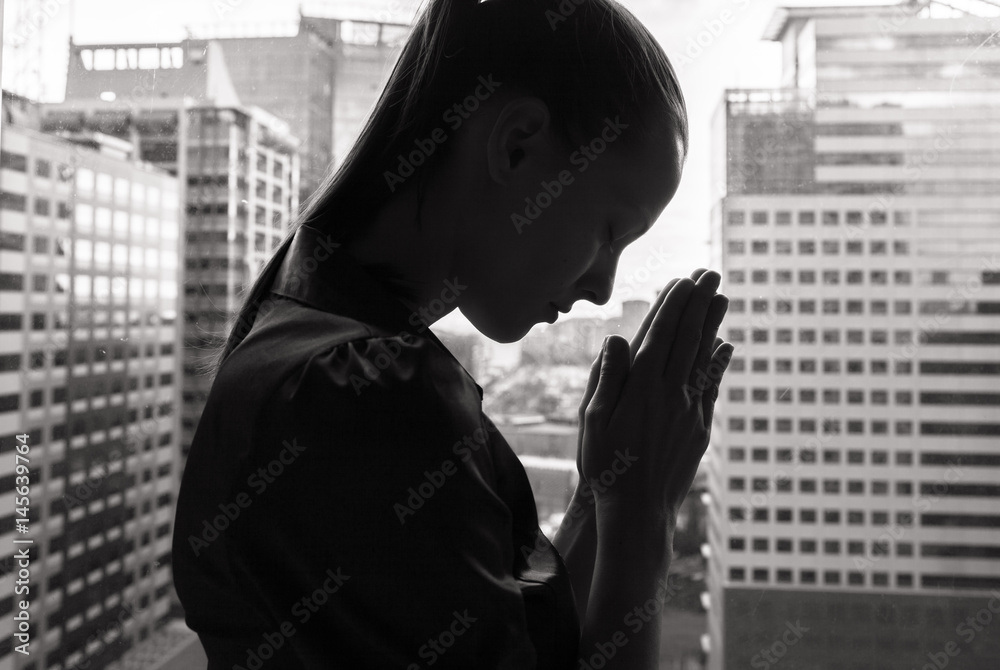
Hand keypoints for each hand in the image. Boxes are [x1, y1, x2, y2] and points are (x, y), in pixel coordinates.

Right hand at [577, 269, 732, 520]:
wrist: (638, 513)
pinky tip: (726, 345)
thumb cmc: (605, 467)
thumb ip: (608, 378)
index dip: (674, 305)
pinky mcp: (700, 428)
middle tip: (711, 273)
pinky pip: (712, 386)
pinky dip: (719, 362)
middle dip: (700, 303)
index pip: (661, 335)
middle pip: (688, 338)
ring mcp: (689, 411)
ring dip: (714, 324)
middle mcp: (670, 394)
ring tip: (722, 297)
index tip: (683, 279)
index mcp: (641, 388)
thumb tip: (618, 338)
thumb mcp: (594, 421)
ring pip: (705, 357)